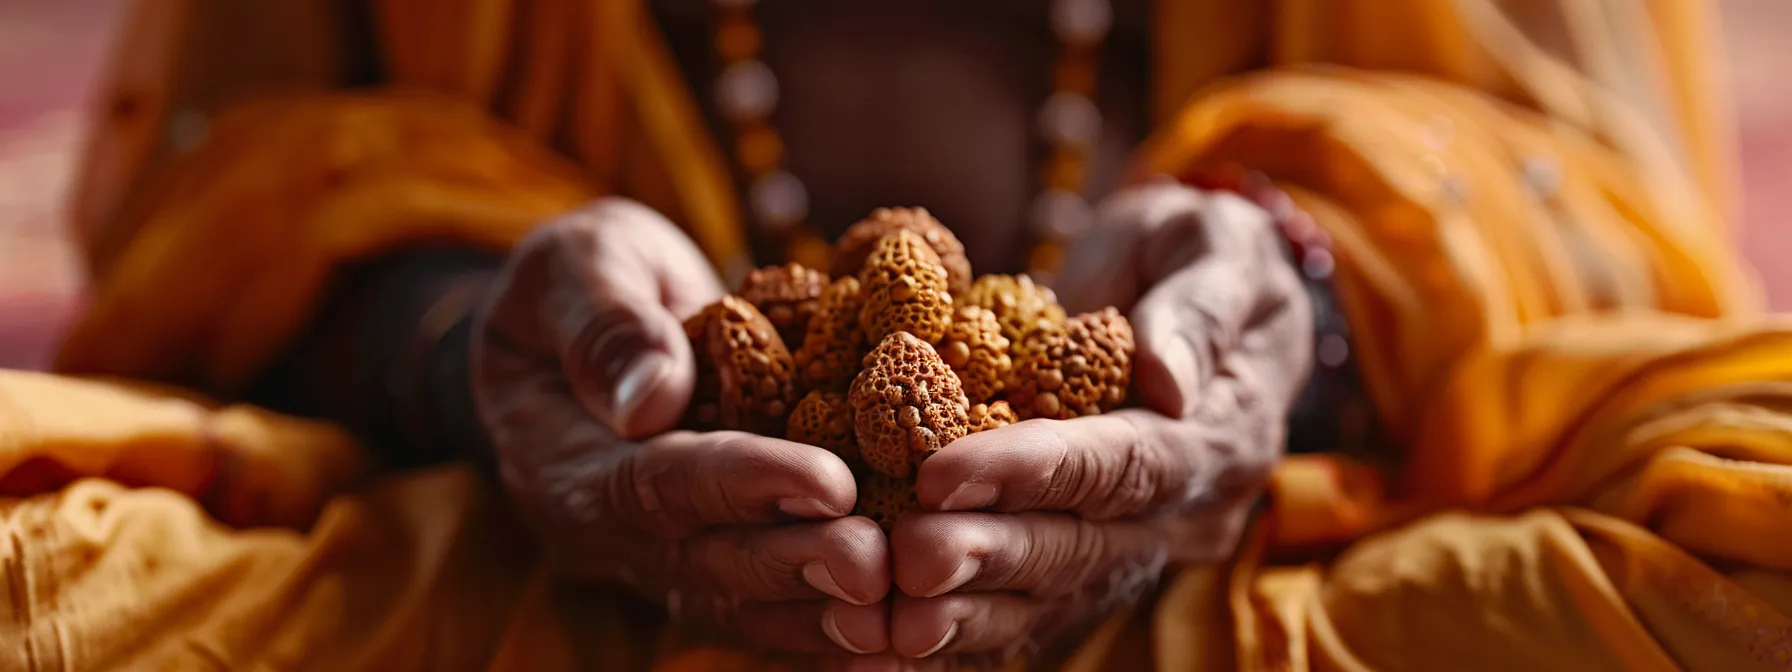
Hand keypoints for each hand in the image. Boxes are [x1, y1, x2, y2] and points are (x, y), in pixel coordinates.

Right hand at [471, 199, 890, 655]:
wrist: (570, 326)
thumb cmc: (573, 281)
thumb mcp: (570, 268)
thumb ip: (605, 323)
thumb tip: (651, 396)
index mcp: (566, 459)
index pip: (659, 482)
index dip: (746, 485)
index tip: (831, 482)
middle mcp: (611, 530)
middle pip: (709, 561)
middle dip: (799, 564)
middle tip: (879, 565)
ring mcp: (659, 555)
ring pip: (743, 600)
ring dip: (822, 608)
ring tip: (899, 605)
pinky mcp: (708, 556)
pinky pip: (767, 602)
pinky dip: (827, 616)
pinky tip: (894, 627)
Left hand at [877, 183, 1313, 667]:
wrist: (1197, 288)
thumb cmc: (1200, 250)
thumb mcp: (1218, 246)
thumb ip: (1198, 305)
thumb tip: (1167, 377)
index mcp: (1225, 434)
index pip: (1129, 464)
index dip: (1035, 472)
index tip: (943, 473)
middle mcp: (1187, 511)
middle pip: (1083, 546)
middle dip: (988, 555)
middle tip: (903, 559)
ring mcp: (1139, 546)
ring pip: (1050, 595)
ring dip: (965, 610)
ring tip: (887, 616)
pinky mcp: (1091, 560)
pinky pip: (1026, 609)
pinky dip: (958, 631)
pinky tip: (887, 644)